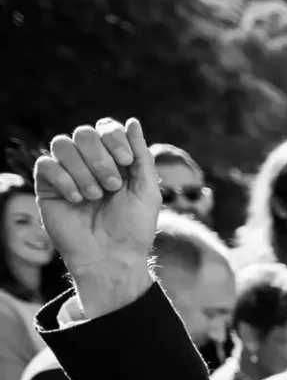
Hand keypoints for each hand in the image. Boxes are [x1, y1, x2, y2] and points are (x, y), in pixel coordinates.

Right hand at [33, 117, 161, 309]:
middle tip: (113, 186)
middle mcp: (88, 162)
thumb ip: (141, 156)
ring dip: (83, 170)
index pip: (106, 127)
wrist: (113, 259)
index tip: (127, 163)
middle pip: (84, 133)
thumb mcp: (147, 191)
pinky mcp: (47, 187)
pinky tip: (77, 200)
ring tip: (96, 196)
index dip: (115, 138)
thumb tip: (133, 121)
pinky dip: (64, 180)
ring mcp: (66, 173)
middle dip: (101, 158)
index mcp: (113, 159)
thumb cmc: (133, 228)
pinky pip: (46, 165)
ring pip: (62, 144)